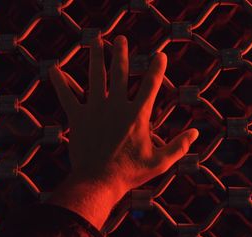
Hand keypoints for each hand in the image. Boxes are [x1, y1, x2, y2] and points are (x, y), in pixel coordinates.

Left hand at [46, 35, 197, 228]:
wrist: (98, 182)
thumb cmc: (130, 173)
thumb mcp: (160, 162)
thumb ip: (179, 146)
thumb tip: (196, 132)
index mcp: (137, 115)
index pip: (151, 85)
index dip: (157, 68)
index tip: (160, 55)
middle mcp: (116, 106)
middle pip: (119, 72)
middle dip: (121, 53)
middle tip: (121, 39)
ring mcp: (95, 109)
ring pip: (95, 76)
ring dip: (96, 57)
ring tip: (96, 41)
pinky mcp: (78, 118)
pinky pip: (67, 96)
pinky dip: (61, 83)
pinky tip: (55, 69)